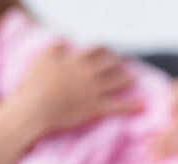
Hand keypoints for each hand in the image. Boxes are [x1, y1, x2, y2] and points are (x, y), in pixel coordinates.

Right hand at [15, 44, 142, 134]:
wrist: (36, 109)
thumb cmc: (35, 85)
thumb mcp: (43, 58)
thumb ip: (56, 46)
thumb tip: (65, 39)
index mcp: (78, 60)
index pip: (98, 49)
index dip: (105, 49)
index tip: (107, 50)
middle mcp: (91, 73)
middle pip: (111, 63)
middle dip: (118, 62)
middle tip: (121, 64)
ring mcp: (96, 91)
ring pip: (119, 81)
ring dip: (127, 78)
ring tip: (133, 78)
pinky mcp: (97, 108)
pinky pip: (119, 106)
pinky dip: (132, 106)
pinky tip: (142, 105)